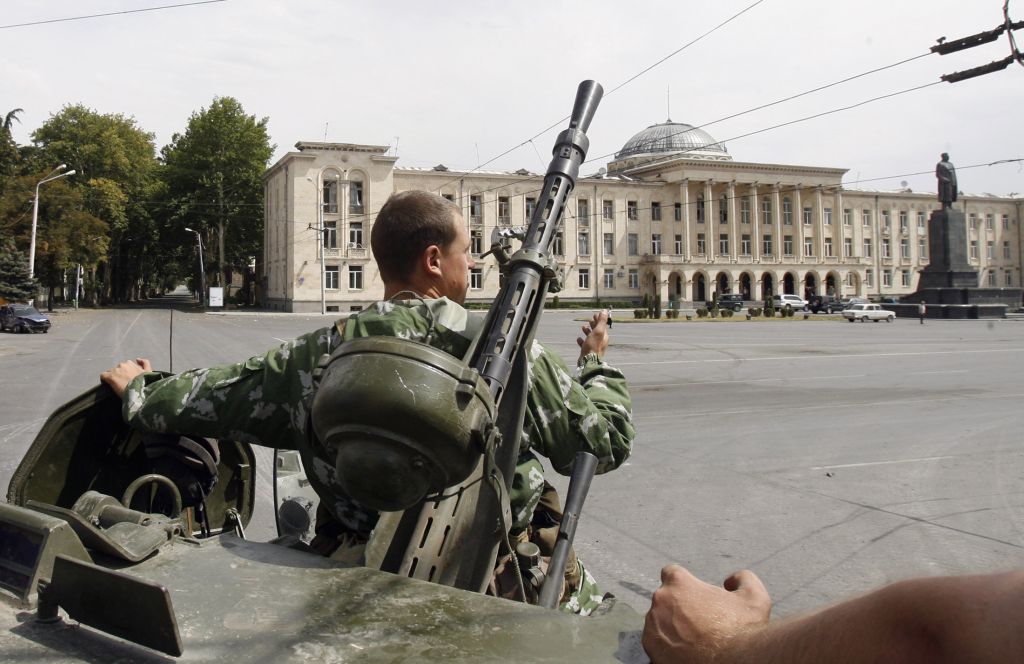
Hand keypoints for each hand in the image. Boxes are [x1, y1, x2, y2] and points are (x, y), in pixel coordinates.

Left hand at [100, 358, 152, 397]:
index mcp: (130, 363)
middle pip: (117, 369)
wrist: (140, 391)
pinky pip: (103, 376)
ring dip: (113, 377)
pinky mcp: (110, 377)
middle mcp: (122, 365)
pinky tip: (107, 386)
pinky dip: (104, 380)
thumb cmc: (146, 382)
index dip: (125, 373)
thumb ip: (145, 363)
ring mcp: (115, 370)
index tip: (128, 379)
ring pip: (110, 372)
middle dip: (119, 374)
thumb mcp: (149, 371)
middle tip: (122, 383)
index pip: (125, 366)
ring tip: (116, 385)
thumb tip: (137, 359)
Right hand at [577, 310, 609, 360]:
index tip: (595, 314)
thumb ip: (601, 321)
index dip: (599, 319)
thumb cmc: (593, 345)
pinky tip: (578, 339)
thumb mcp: (598, 331)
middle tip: (590, 319)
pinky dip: (582, 341)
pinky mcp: (588, 352)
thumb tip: (604, 311)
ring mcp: (594, 347)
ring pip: (591, 337)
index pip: (602, 326)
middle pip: (597, 331)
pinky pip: (585, 344)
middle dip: (594, 324)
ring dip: (587, 331)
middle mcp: (600, 341)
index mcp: (603, 336)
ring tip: (583, 327)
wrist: (588, 361)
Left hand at [643, 565, 770, 663]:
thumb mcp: (754, 597)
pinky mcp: (652, 651)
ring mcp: (652, 628)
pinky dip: (668, 647)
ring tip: (695, 640)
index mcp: (679, 584)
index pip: (671, 573)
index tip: (691, 595)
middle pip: (665, 600)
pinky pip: (657, 644)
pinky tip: (687, 652)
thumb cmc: (743, 631)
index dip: (682, 583)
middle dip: (678, 607)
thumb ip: (742, 579)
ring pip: (658, 622)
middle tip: (699, 622)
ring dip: (671, 627)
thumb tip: (730, 581)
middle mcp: (660, 602)